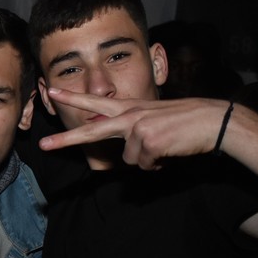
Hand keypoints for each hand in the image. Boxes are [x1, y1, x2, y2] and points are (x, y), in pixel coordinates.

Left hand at [38, 88, 229, 169]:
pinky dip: (158, 164)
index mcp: (130, 108)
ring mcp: (138, 128)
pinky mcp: (148, 141)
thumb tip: (116, 146)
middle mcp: (130, 116)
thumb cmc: (184, 122)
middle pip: (91, 132)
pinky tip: (170, 151)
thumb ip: (131, 128)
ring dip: (148, 159)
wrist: (214, 120)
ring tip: (165, 145)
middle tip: (43, 144)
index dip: (72, 97)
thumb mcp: (153, 119)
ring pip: (129, 159)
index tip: (51, 92)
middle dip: (66, 140)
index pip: (95, 101)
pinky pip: (144, 164)